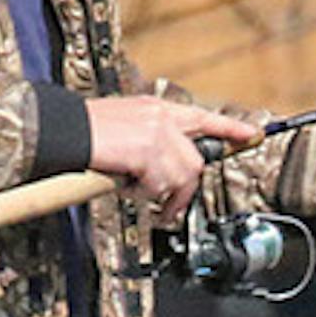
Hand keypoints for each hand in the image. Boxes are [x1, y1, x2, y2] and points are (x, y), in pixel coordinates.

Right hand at [84, 96, 260, 218]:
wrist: (63, 129)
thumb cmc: (83, 130)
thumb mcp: (123, 123)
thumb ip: (147, 137)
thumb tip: (160, 165)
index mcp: (157, 108)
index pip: (203, 117)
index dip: (230, 128)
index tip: (252, 134)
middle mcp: (162, 118)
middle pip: (195, 161)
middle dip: (184, 189)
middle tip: (169, 208)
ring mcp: (157, 133)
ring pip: (181, 176)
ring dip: (161, 193)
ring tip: (139, 194)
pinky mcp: (148, 150)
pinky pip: (160, 183)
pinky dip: (144, 192)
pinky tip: (126, 186)